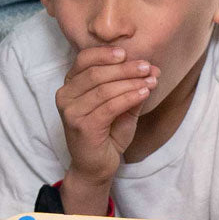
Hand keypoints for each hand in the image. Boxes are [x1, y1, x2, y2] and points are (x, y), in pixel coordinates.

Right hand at [56, 46, 159, 182]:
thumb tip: (153, 69)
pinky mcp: (82, 126)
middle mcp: (65, 96)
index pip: (84, 59)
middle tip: (147, 67)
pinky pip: (109, 106)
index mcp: (71, 85)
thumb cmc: (106, 134)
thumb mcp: (121, 106)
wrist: (95, 166)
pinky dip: (129, 97)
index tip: (127, 53)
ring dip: (130, 82)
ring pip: (104, 89)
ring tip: (150, 81)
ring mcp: (71, 111)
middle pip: (96, 73)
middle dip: (125, 68)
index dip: (105, 53)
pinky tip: (144, 93)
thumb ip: (132, 87)